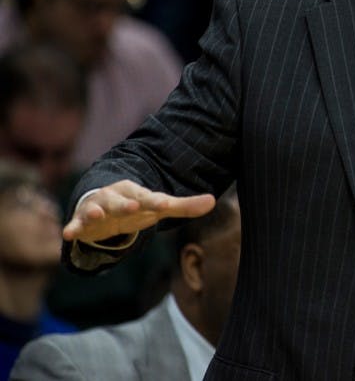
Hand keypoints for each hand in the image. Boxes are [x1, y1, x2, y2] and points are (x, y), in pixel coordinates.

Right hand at [63, 180, 216, 243]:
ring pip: (97, 208)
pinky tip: (68, 233)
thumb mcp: (158, 207)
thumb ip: (184, 206)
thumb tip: (213, 201)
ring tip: (95, 214)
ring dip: (95, 211)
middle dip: (126, 204)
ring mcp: (99, 208)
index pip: (149, 197)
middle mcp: (117, 197)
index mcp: (137, 193)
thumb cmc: (136, 206)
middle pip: (121, 201)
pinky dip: (73, 227)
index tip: (165, 203)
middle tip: (134, 206)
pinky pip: (77, 223)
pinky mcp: (83, 220)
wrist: (104, 205)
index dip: (156, 201)